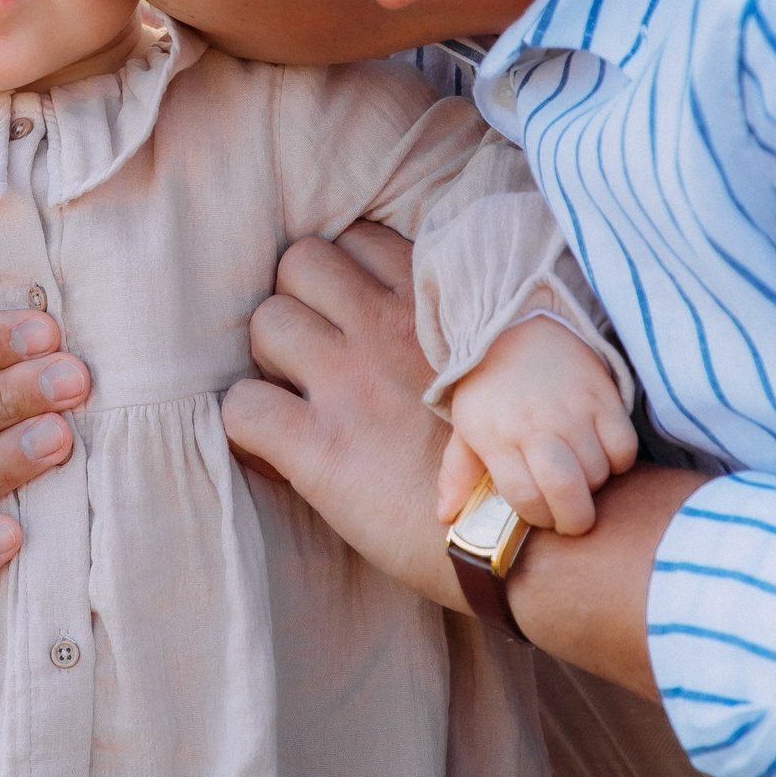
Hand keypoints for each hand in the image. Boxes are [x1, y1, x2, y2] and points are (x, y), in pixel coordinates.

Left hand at [222, 223, 706, 696]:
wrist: (534, 539)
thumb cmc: (525, 457)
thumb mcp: (499, 363)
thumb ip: (450, 329)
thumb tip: (417, 315)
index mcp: (431, 308)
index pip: (357, 237)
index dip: (345, 273)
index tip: (351, 313)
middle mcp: (384, 330)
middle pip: (301, 261)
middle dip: (299, 300)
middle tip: (314, 351)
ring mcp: (348, 385)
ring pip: (265, 321)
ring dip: (271, 357)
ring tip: (295, 395)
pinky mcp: (318, 449)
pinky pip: (242, 407)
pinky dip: (249, 426)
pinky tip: (274, 450)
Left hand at [434, 316, 639, 535]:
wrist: (515, 326)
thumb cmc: (489, 386)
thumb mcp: (464, 426)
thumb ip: (457, 473)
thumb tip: (446, 516)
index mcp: (496, 437)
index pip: (525, 498)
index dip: (538, 517)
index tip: (541, 515)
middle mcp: (535, 425)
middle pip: (567, 491)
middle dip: (574, 519)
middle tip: (571, 516)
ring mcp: (572, 410)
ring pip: (598, 473)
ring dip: (592, 484)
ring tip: (578, 472)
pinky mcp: (602, 396)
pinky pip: (624, 448)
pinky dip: (618, 460)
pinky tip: (600, 452)